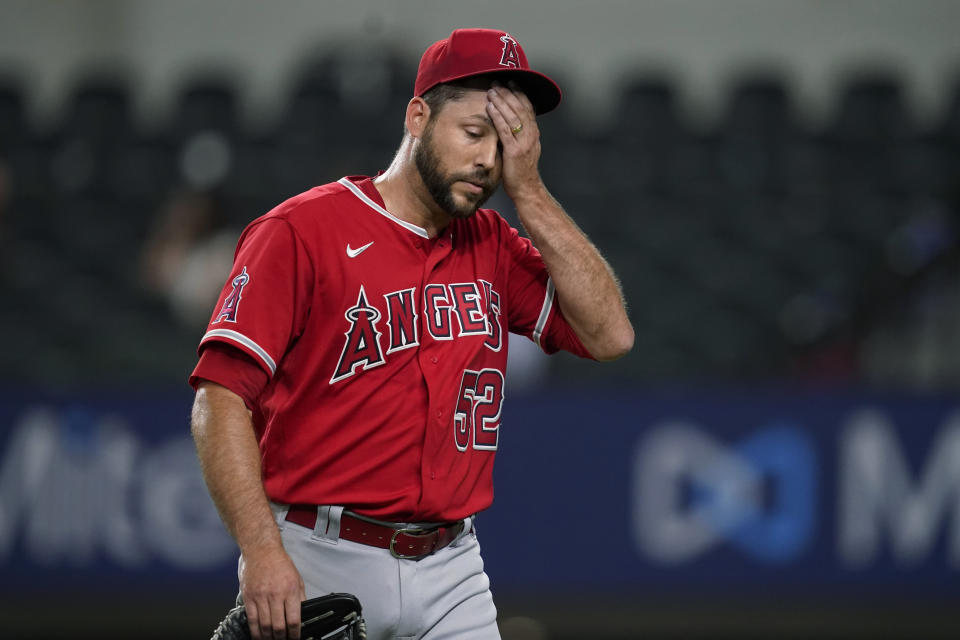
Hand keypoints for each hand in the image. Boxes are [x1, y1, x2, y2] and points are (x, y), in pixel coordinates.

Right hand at [239, 543, 305, 638]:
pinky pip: (252, 619)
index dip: (294, 634)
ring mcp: (260, 596)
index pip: (293, 620)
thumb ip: (299, 597)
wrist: (261, 549)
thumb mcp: (297, 578)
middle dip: (282, 639)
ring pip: (264, 625)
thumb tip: (303, 613)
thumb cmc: (278, 561)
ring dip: (268, 637)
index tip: (295, 638)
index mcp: (290, 590)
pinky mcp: (249, 596)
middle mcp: (275, 594)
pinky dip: (255, 631)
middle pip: (278, 626)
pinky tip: (258, 636)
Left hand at [485, 81, 543, 199]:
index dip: (520, 94)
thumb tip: (509, 124)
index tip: (511, 82)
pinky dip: (497, 117)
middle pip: (520, 108)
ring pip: (513, 116)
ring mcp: (524, 143)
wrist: (527, 189)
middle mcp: (531, 136)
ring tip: (491, 91)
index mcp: (534, 134)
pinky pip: (505, 130)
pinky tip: (490, 107)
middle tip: (497, 82)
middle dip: (508, 93)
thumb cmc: (521, 171)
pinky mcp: (514, 151)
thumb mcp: (523, 149)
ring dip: (501, 101)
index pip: (528, 108)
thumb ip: (519, 136)